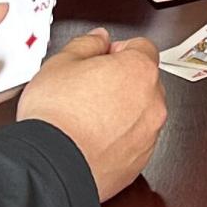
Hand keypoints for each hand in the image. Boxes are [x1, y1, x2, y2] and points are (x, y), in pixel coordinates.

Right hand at [18, 29, 168, 200]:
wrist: (53, 167)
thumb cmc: (57, 116)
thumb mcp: (61, 62)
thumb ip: (87, 44)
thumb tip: (98, 39)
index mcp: (139, 71)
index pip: (142, 47)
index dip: (118, 49)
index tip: (101, 58)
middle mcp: (152, 103)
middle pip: (144, 81)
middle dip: (121, 81)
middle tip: (89, 87)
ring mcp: (148, 136)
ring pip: (139, 114)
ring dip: (121, 111)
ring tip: (86, 117)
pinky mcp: (138, 163)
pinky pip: (132, 142)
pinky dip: (117, 139)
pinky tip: (90, 139)